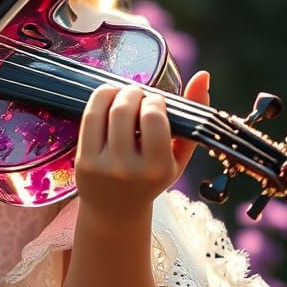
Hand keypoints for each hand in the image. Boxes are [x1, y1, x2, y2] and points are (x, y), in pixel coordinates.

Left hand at [74, 70, 210, 222]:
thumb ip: (194, 118)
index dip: (154, 100)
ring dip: (115, 92)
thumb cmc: (151, 179)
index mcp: (157, 168)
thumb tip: (204, 76)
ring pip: (105, 110)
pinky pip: (88, 118)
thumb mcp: (178, 156)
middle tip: (137, 95)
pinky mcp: (83, 161)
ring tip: (123, 95)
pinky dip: (98, 100)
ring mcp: (102, 165)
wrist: (115, 211)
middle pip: (126, 109)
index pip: (153, 117)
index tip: (155, 102)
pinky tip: (107, 99)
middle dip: (133, 93)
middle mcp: (128, 169)